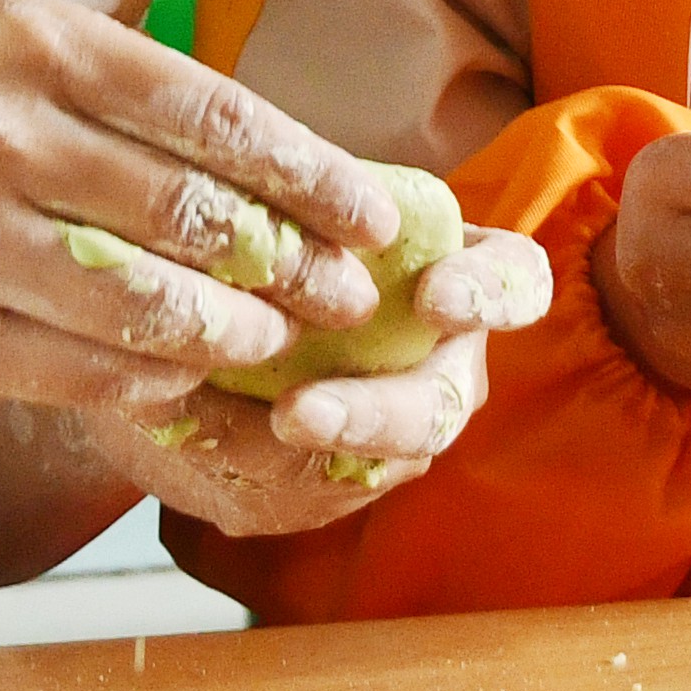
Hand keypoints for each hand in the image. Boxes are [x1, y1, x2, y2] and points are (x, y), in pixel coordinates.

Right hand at [0, 0, 405, 413]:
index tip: (375, 214)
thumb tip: (282, 157)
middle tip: (352, 298)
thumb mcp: (8, 42)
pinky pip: (72, 368)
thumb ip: (128, 91)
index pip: (216, 117)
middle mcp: (0, 132)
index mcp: (38, 42)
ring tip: (277, 344)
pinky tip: (189, 380)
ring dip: (233, 334)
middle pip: (193, 216)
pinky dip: (148, 379)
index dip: (312, 176)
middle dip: (294, 267)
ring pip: (143, 304)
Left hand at [115, 221, 556, 533]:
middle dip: (371, 416)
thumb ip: (306, 206)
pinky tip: (175, 436)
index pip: (516, 284)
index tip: (436, 296)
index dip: (491, 295)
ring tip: (201, 427)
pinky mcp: (329, 487)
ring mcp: (391, 438)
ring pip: (366, 469)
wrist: (206, 322)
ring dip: (283, 455)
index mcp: (461, 279)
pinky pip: (293, 497)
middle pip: (439, 409)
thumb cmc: (277, 238)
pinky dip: (232, 467)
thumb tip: (266, 193)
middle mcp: (442, 368)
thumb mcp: (294, 205)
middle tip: (298, 413)